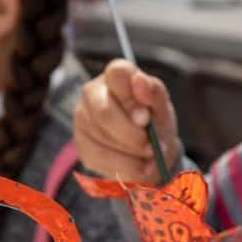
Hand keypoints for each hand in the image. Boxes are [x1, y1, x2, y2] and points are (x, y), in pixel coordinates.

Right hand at [73, 59, 180, 183]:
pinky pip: (99, 157)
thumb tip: (139, 81)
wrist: (149, 151)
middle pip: (104, 112)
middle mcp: (92, 92)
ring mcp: (81, 118)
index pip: (117, 73)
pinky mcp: (80, 143)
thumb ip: (154, 93)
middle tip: (151, 148)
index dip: (131, 97)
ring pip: (102, 138)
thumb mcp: (162, 108)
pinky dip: (122, 166)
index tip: (147, 118)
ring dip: (130, 154)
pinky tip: (137, 167)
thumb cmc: (154, 121)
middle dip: (131, 135)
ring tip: (150, 161)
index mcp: (116, 76)